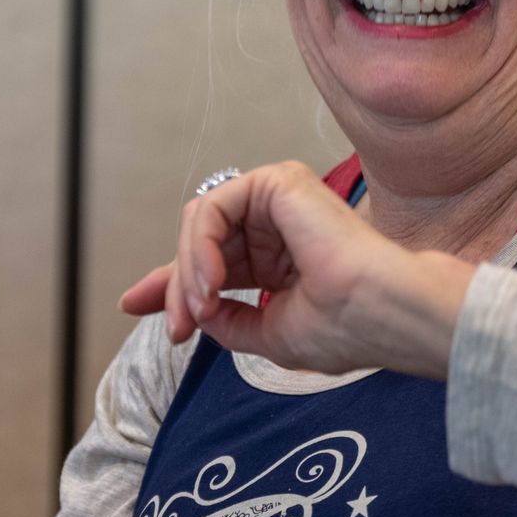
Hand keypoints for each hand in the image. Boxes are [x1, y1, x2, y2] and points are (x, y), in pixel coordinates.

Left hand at [119, 161, 469, 378]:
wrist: (385, 313)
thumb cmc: (348, 328)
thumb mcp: (271, 334)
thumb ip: (229, 320)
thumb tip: (192, 312)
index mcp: (280, 257)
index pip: (214, 259)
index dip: (170, 279)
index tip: (130, 303)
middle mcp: (278, 223)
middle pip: (200, 242)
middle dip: (176, 284)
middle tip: (177, 328)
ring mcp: (278, 198)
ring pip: (200, 225)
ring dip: (188, 272)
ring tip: (201, 309)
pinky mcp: (278, 182)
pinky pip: (212, 209)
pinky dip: (201, 249)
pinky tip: (213, 284)